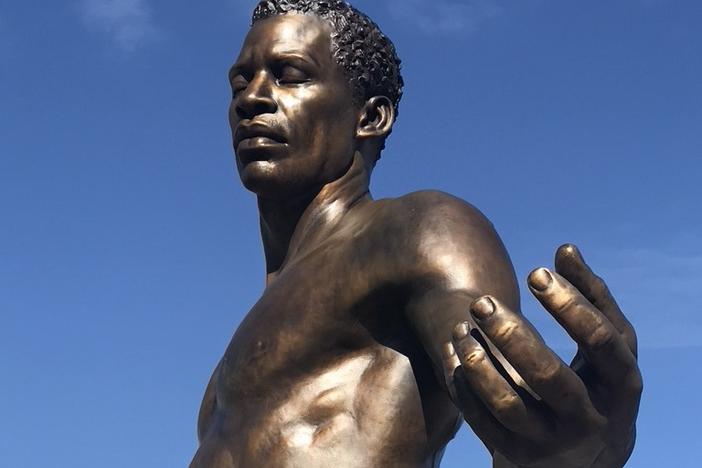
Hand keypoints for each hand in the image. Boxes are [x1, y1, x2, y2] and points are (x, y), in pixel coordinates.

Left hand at [443, 244, 641, 467]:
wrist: (584, 463)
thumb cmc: (596, 386)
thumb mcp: (606, 350)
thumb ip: (592, 299)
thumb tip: (565, 249)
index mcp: (622, 388)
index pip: (602, 343)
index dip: (571, 305)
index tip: (535, 273)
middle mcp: (590, 421)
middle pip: (550, 377)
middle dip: (512, 335)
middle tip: (480, 301)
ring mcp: (552, 443)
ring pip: (509, 405)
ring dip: (479, 363)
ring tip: (461, 328)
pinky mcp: (518, 456)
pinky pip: (484, 421)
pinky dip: (466, 386)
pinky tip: (456, 353)